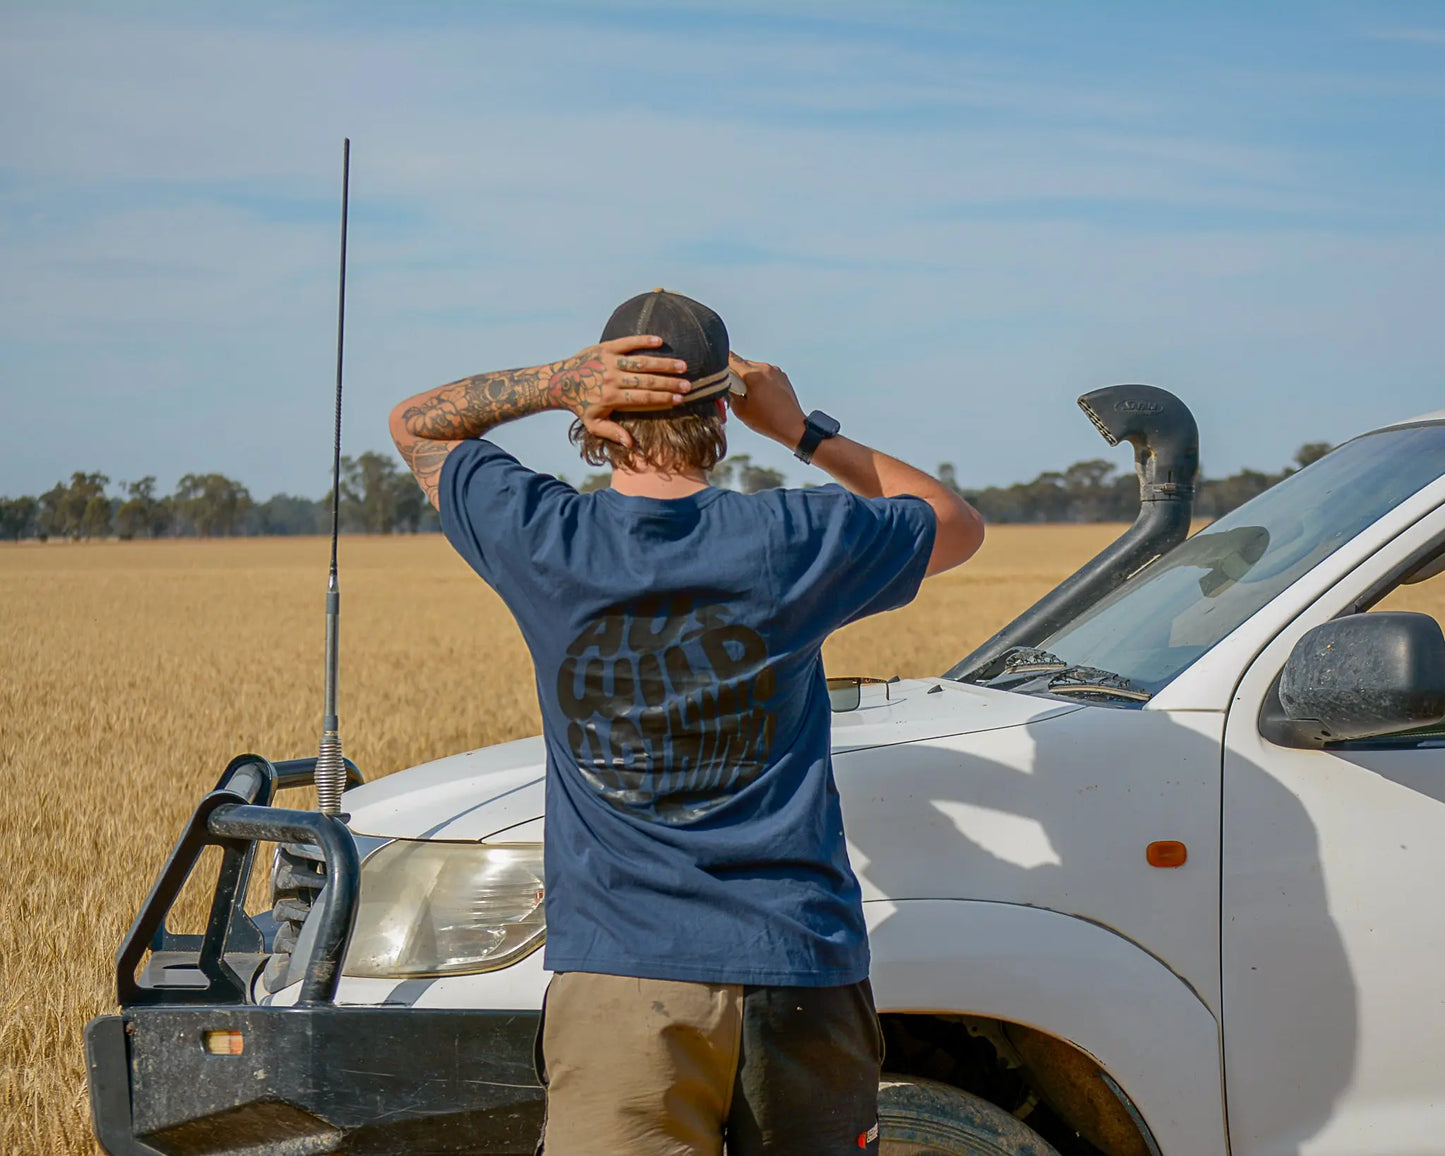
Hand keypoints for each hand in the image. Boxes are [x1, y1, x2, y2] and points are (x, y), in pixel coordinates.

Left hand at [557, 335, 690, 446]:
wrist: (560, 382)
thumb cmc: (581, 405)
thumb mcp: (594, 424)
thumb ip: (613, 433)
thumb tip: (631, 444)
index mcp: (612, 398)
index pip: (643, 398)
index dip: (663, 399)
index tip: (680, 399)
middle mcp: (612, 378)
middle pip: (647, 381)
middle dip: (669, 383)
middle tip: (689, 385)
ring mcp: (609, 361)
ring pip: (641, 362)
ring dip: (663, 363)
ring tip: (682, 365)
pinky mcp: (605, 348)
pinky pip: (627, 343)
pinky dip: (643, 341)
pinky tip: (659, 341)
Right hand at [728, 352, 806, 446]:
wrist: (792, 426)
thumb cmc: (769, 421)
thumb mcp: (740, 410)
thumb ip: (730, 394)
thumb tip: (727, 387)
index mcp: (754, 375)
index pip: (732, 359)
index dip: (723, 364)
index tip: (718, 369)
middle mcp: (765, 368)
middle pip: (743, 364)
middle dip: (737, 375)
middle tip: (735, 390)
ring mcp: (776, 371)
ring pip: (755, 369)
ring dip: (749, 378)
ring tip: (750, 396)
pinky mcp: (782, 376)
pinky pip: (766, 374)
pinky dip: (760, 381)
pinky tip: (761, 396)